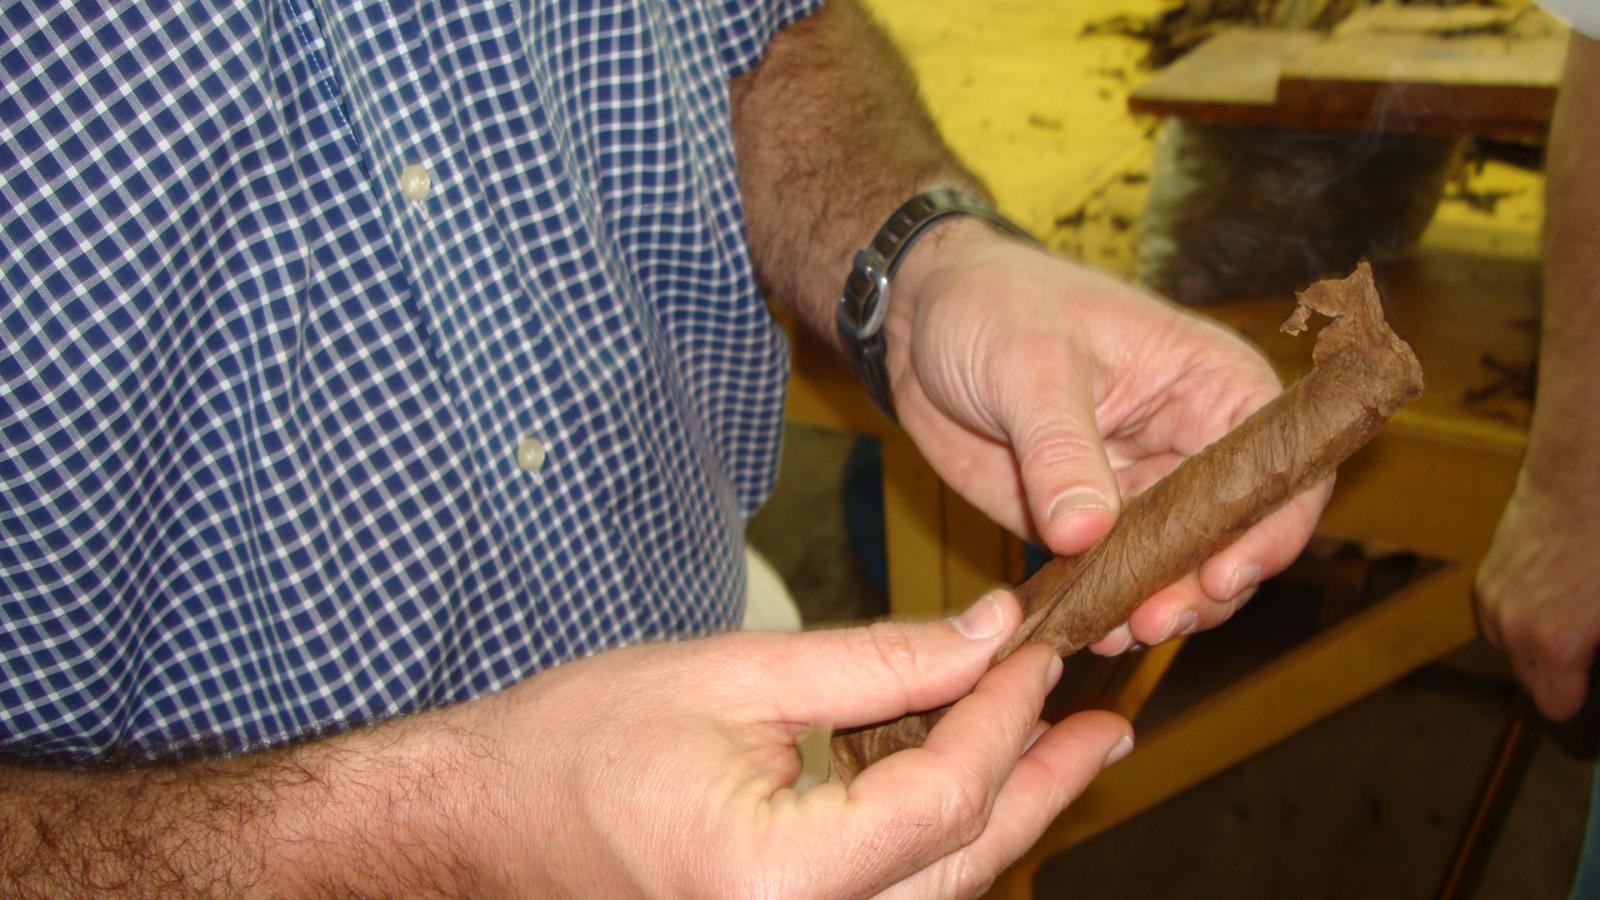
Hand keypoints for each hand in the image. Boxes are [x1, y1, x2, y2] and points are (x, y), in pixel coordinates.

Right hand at [455, 592, 1130, 897]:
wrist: (477, 823)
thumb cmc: (574, 745)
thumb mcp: (733, 676)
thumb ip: (875, 662)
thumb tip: (986, 637)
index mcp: (777, 881)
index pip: (942, 800)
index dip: (1003, 719)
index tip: (1034, 649)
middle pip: (961, 861)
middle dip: (1039, 783)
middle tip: (1105, 724)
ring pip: (936, 887)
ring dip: (1001, 812)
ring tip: (1064, 748)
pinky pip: (890, 894)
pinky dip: (937, 836)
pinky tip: (966, 782)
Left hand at [887, 221, 1330, 652]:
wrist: (924, 318)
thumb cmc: (993, 304)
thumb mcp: (1028, 364)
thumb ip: (1060, 450)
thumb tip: (1086, 534)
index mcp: (1212, 384)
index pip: (1278, 465)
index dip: (1270, 527)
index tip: (1222, 574)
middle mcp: (1191, 443)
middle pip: (1235, 536)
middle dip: (1203, 588)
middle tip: (1154, 622)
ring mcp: (1141, 489)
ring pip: (1178, 570)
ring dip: (1156, 608)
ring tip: (1115, 632)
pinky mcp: (1088, 523)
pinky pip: (1114, 579)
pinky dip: (1105, 607)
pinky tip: (1083, 628)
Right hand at [1476, 472, 1599, 720]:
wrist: (1585, 475)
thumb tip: (1598, 665)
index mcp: (1557, 644)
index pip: (1558, 708)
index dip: (1583, 698)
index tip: (1595, 683)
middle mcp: (1515, 629)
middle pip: (1535, 684)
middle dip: (1565, 674)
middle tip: (1592, 646)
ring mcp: (1495, 602)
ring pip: (1515, 653)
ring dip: (1541, 648)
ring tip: (1578, 616)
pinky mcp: (1486, 579)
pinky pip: (1501, 622)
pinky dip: (1524, 619)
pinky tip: (1556, 594)